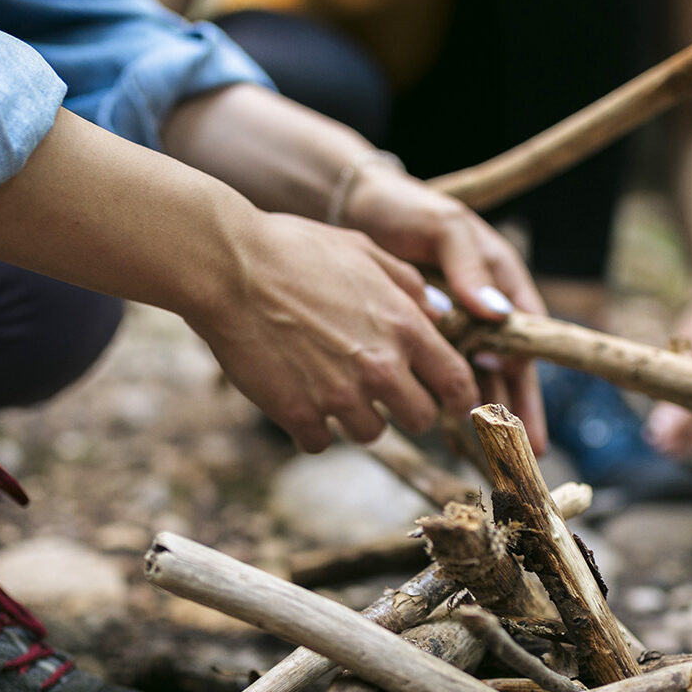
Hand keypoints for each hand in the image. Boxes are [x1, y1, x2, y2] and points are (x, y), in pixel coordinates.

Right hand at [188, 211, 480, 452]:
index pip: (457, 382)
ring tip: (330, 386)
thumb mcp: (364, 250)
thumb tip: (439, 312)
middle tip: (383, 393)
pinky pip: (321, 442)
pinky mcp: (298, 414)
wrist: (229, 267)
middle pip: (420, 419)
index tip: (455, 406)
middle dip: (407, 409)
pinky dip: (312, 428)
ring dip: (356, 417)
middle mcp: (380, 367)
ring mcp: (339, 396)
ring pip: (370, 433)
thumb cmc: (295, 249)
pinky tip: (298, 400)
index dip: (462, 400)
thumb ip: (409, 285)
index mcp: (404, 327)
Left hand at [342, 162, 548, 451]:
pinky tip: (447, 428)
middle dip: (518, 411)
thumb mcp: (445, 227)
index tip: (519, 408)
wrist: (361, 206)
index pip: (525, 336)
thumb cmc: (410, 209)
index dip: (524, 373)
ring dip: (486, 413)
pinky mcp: (425, 334)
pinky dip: (445, 397)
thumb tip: (497, 314)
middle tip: (528, 454)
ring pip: (477, 376)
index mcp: (500, 281)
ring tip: (495, 454)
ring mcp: (456, 324)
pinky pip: (441, 371)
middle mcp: (484, 309)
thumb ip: (470, 267)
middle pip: (508, 368)